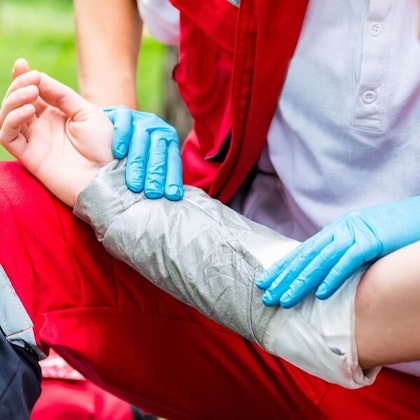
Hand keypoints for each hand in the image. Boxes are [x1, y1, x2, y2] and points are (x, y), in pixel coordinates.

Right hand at [0, 59, 113, 206]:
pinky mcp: (30, 157)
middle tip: (31, 80)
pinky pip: (8, 136)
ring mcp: (35, 142)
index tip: (23, 64)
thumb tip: (38, 77)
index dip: (23, 77)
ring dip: (13, 100)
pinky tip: (28, 111)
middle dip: (18, 85)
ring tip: (31, 94)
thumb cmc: (105, 147)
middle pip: (17, 101)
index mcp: (57, 115)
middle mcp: (43, 128)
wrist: (108, 176)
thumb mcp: (88, 113)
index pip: (32, 93)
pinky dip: (11, 120)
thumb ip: (63, 95)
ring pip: (7, 116)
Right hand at [104, 106, 182, 199]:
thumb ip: (157, 175)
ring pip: (143, 140)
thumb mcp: (147, 161)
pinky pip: (124, 123)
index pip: (172, 160)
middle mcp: (157, 128)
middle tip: (152, 194)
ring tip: (134, 184)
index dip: (172, 179)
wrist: (112, 125)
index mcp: (168, 140)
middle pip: (159, 151)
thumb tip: (167, 201)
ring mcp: (140, 119)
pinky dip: (121, 138)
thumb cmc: (132, 152)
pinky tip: (117, 153)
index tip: (171, 196)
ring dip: (138, 164)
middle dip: (156, 175)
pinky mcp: (122, 113)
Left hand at [256, 196, 419, 307]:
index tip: (266, 281)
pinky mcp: (372, 241)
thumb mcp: (362, 238)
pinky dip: (334, 276)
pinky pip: (349, 261)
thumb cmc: (392, 229)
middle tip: (266, 295)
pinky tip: (321, 293)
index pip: (303, 250)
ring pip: (321, 260)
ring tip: (284, 299)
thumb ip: (343, 250)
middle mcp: (339, 229)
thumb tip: (326, 270)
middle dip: (284, 277)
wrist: (418, 213)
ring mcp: (355, 234)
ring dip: (301, 281)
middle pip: (306, 256)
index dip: (283, 266)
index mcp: (336, 229)